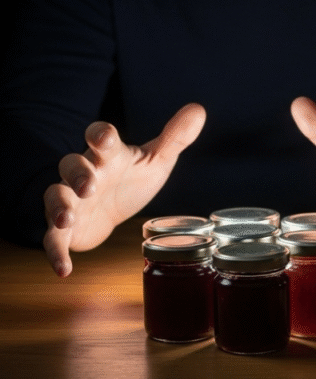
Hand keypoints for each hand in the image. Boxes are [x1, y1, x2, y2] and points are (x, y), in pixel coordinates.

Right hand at [43, 104, 205, 276]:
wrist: (111, 208)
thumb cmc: (130, 178)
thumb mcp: (156, 160)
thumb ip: (174, 137)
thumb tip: (198, 109)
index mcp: (109, 156)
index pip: (99, 137)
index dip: (99, 135)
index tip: (102, 136)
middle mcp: (85, 175)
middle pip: (72, 166)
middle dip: (78, 174)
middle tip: (90, 185)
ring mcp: (72, 201)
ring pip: (56, 197)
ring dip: (60, 206)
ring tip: (67, 218)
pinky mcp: (67, 229)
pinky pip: (54, 239)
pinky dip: (56, 253)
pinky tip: (63, 269)